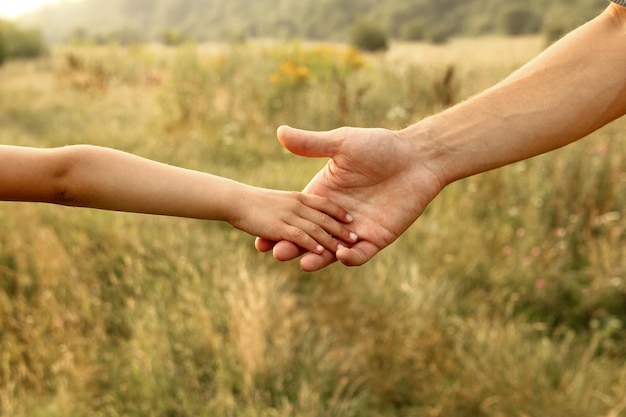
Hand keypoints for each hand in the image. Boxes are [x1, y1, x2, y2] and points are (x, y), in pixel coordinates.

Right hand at [255, 125, 444, 270]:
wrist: (417, 158)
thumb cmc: (380, 146)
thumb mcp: (342, 144)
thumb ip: (311, 143)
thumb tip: (279, 131)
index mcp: (324, 195)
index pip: (296, 216)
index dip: (278, 226)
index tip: (260, 236)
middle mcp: (337, 215)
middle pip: (309, 237)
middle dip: (292, 246)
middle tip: (276, 253)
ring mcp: (356, 229)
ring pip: (332, 250)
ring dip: (318, 258)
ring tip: (304, 263)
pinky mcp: (377, 237)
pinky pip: (360, 253)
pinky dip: (350, 257)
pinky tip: (340, 255)